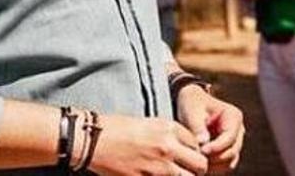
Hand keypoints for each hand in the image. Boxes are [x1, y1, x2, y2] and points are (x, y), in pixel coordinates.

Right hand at [90, 114, 208, 175]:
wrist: (94, 140)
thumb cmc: (118, 129)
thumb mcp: (149, 123)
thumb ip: (170, 133)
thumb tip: (186, 146)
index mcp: (169, 129)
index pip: (197, 144)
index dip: (195, 152)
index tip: (189, 156)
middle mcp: (167, 147)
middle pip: (200, 164)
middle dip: (198, 169)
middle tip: (189, 170)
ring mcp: (157, 167)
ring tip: (176, 175)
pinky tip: (156, 175)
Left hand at [176, 85, 245, 173]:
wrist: (191, 104)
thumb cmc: (193, 104)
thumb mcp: (193, 112)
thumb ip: (198, 127)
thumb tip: (203, 143)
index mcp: (234, 117)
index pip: (230, 137)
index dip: (217, 147)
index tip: (202, 150)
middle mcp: (238, 131)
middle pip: (232, 152)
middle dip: (215, 158)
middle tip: (197, 159)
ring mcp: (234, 142)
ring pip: (230, 162)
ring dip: (215, 166)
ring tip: (198, 163)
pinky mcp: (227, 151)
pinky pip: (224, 166)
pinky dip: (214, 168)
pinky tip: (200, 165)